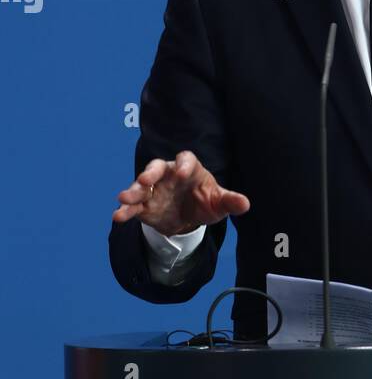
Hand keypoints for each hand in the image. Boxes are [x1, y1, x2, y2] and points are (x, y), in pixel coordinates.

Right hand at [112, 150, 250, 235]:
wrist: (190, 219)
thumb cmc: (206, 202)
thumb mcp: (219, 204)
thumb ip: (230, 202)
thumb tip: (245, 204)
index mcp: (189, 169)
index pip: (186, 160)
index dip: (183, 164)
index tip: (182, 172)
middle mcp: (168, 175)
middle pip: (157, 167)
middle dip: (150, 172)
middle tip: (144, 179)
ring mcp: (154, 189)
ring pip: (141, 186)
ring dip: (132, 191)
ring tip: (123, 198)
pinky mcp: (145, 205)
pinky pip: (134, 205)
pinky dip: (126, 210)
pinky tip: (119, 216)